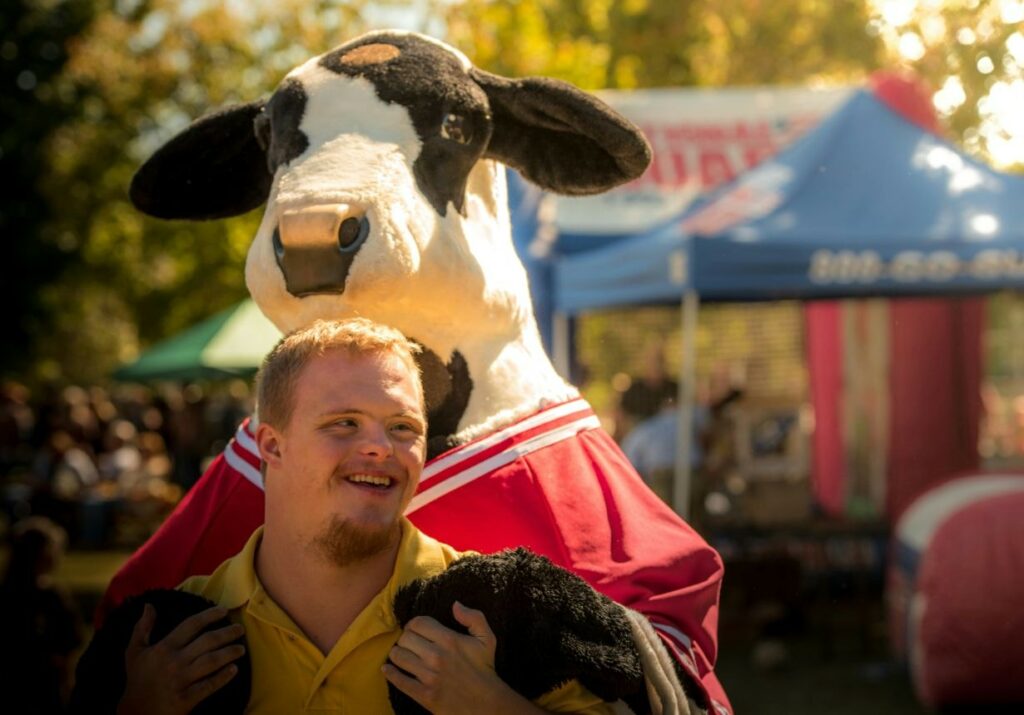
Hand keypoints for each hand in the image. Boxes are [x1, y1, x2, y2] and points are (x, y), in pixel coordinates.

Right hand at [117, 604, 245, 714]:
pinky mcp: (186, 699)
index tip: (224, 610)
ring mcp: (181, 681)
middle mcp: (175, 661)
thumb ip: (142, 628)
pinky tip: (234, 670)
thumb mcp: (134, 652)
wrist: (135, 712)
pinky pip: (209, 686)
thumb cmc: (137, 679)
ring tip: (241, 649)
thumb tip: (149, 605)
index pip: (191, 625)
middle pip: (208, 641)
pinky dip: (223, 677)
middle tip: (240, 629)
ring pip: (212, 662)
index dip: (209, 615)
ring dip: (230, 653)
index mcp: (164, 648)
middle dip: (227, 633)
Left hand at [383, 601, 542, 714]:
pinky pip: (399, 680)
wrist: (486, 703)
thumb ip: (474, 617)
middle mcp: (437, 656)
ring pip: (399, 656)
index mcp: (449, 640)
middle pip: (405, 638)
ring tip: (401, 653)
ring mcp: (429, 677)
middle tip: (408, 642)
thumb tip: (455, 604)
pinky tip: (387, 669)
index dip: (414, 624)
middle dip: (405, 638)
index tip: (415, 629)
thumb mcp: (486, 639)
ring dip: (397, 653)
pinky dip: (390, 673)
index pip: (418, 623)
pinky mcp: (424, 695)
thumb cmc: (484, 669)